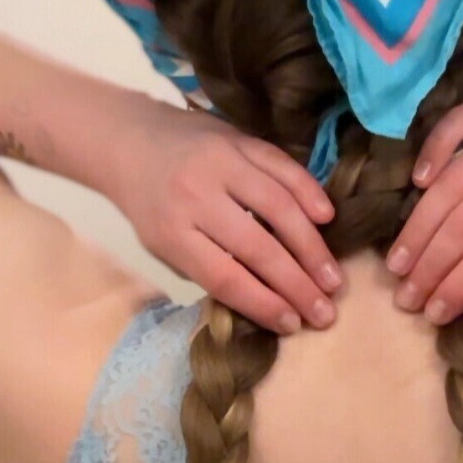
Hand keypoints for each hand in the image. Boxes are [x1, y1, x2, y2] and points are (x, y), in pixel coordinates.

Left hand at [113, 98, 341, 334]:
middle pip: (257, 248)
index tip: (291, 324)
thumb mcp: (164, 245)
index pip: (225, 276)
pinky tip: (326, 218)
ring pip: (278, 207)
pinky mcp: (240, 138)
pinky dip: (308, 192)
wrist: (129, 140)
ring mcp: (221, 162)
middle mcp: (196, 196)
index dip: (262, 303)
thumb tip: (266, 297)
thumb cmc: (150, 205)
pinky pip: (282, 166)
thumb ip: (208, 266)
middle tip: (325, 311)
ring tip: (332, 278)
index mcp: (170, 232)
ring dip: (312, 246)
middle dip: (297, 284)